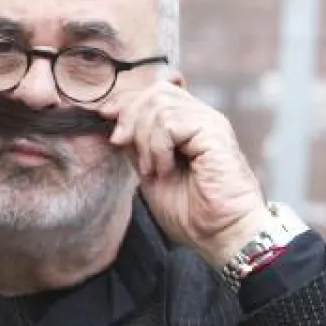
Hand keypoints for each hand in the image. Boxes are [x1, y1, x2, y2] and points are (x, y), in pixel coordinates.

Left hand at [98, 83, 272, 267]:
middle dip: (129, 115)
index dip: (127, 100)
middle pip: (156, 91)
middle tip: (122, 144)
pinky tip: (165, 169)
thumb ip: (138, 146)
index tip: (105, 115)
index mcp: (189, 126)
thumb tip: (116, 124)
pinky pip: (171, 122)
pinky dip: (158, 147)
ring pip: (160, 103)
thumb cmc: (192, 212)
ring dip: (145, 138)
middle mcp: (201, 119)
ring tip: (152, 168)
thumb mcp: (150, 172)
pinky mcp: (215, 133)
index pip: (156, 91)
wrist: (221, 234)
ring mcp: (210, 124)